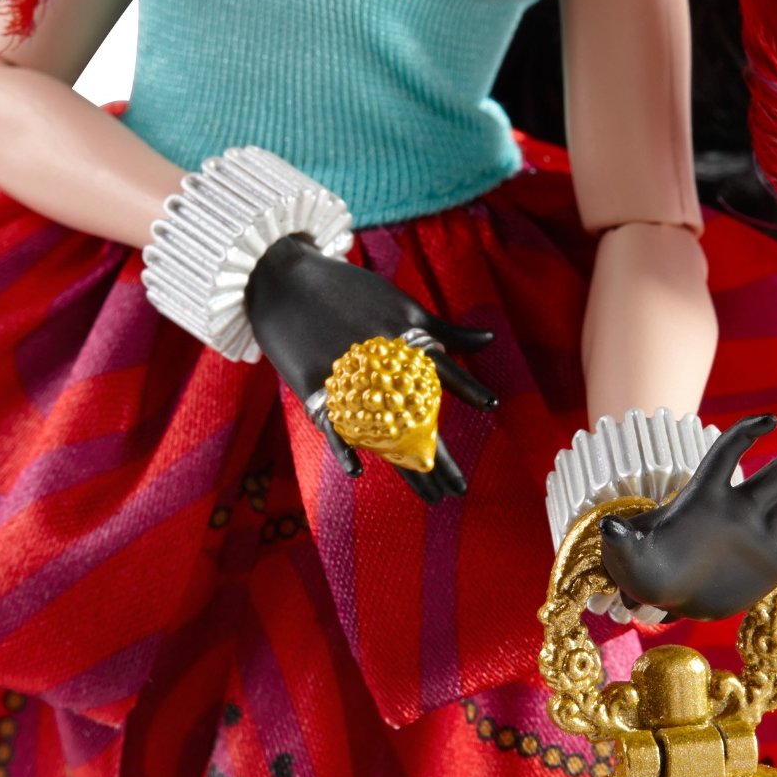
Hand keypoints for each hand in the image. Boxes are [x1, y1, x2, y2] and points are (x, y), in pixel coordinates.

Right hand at [245, 235, 495, 500]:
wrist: (282, 279)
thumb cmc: (347, 291)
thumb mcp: (401, 305)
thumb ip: (444, 329)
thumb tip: (490, 341)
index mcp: (403, 338)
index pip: (445, 367)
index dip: (470, 387)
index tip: (493, 405)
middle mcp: (380, 361)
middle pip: (417, 416)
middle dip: (440, 456)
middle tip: (460, 488)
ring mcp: (348, 376)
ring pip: (383, 434)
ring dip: (408, 470)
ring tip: (433, 497)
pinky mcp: (315, 387)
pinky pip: (333, 426)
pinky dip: (344, 448)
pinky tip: (359, 472)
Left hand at [598, 414, 776, 621]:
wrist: (668, 597)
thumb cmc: (646, 570)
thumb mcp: (628, 554)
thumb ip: (622, 539)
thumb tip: (607, 530)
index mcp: (704, 499)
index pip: (726, 456)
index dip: (745, 436)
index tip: (767, 423)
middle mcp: (739, 510)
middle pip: (775, 473)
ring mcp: (762, 534)